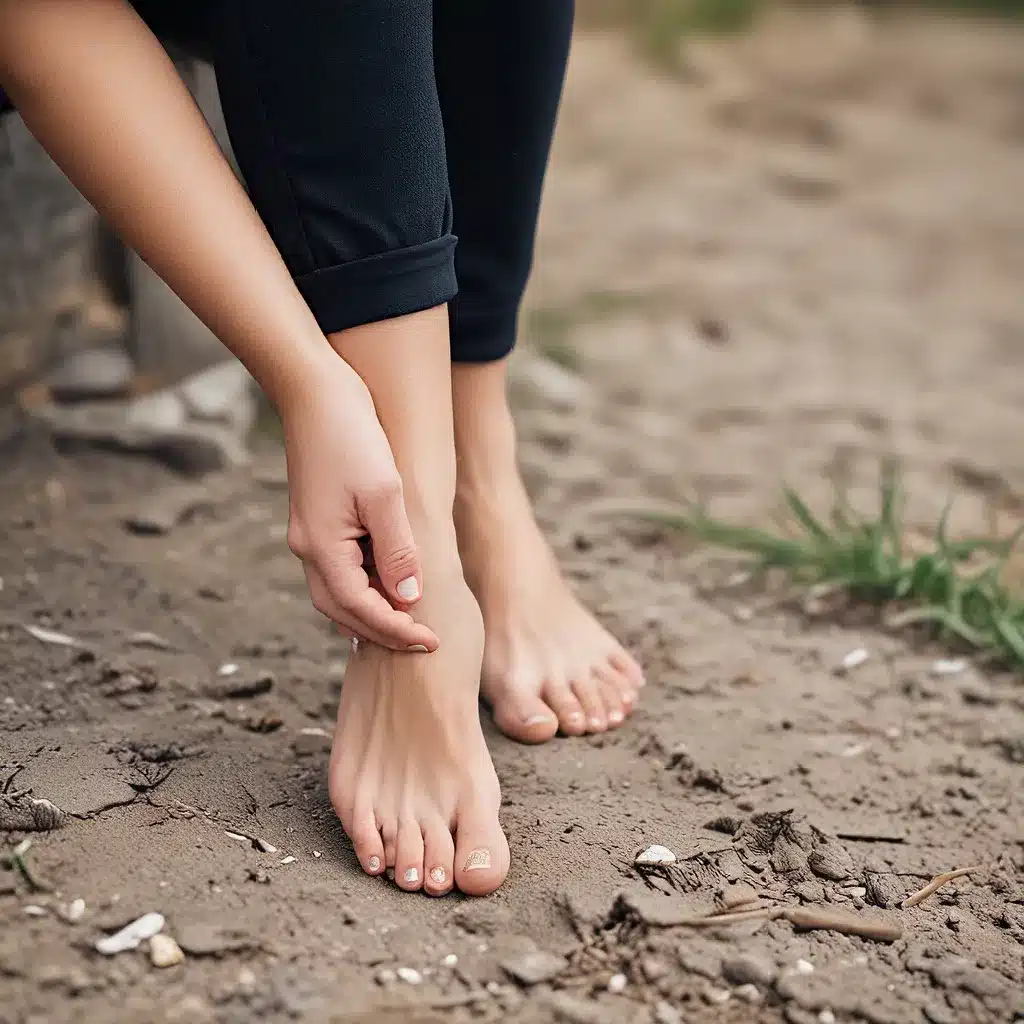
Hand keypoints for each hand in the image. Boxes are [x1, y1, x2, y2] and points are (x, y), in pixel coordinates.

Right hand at [279, 352, 439, 651]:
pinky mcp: (317, 521)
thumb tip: (409, 598)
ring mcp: (310, 535)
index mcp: (321, 546)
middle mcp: (308, 548)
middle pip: (343, 611)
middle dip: (382, 631)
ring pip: (338, 594)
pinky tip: (389, 589)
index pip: (360, 609)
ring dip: (371, 614)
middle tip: (423, 642)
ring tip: (409, 625)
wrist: (316, 391)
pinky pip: (339, 570)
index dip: (396, 630)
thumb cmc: (352, 436)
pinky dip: (363, 589)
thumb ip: (397, 549)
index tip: (431, 641)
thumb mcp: (384, 493)